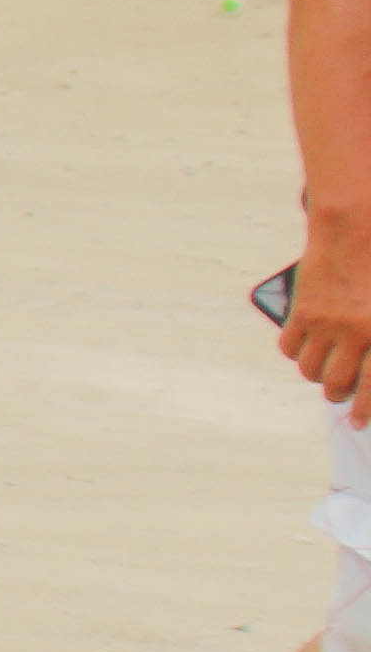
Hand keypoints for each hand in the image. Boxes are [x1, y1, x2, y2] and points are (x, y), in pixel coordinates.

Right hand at [288, 224, 370, 417]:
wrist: (357, 228)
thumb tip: (366, 370)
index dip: (364, 409)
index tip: (358, 423)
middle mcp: (355, 333)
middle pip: (336, 383)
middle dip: (337, 392)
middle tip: (341, 387)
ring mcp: (327, 323)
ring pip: (309, 370)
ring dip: (315, 373)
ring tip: (324, 364)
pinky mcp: (303, 312)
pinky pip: (289, 347)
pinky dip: (295, 352)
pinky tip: (305, 344)